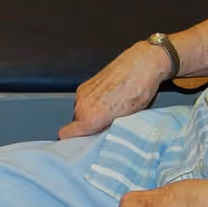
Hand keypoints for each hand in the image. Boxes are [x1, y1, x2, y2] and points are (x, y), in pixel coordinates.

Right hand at [59, 40, 173, 138]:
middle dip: (90, 127)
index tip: (85, 142)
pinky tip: (110, 99)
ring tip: (113, 109)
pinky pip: (85, 100)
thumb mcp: (128, 119)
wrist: (141, 63)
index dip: (74, 140)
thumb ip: (109, 130)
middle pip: (78, 124)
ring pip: (82, 112)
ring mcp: (82, 93)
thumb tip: (102, 135)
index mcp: (90, 118)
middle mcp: (81, 105)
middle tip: (109, 125)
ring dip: (93, 113)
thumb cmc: (138, 91)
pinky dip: (94, 102)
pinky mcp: (86, 84)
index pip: (66, 135)